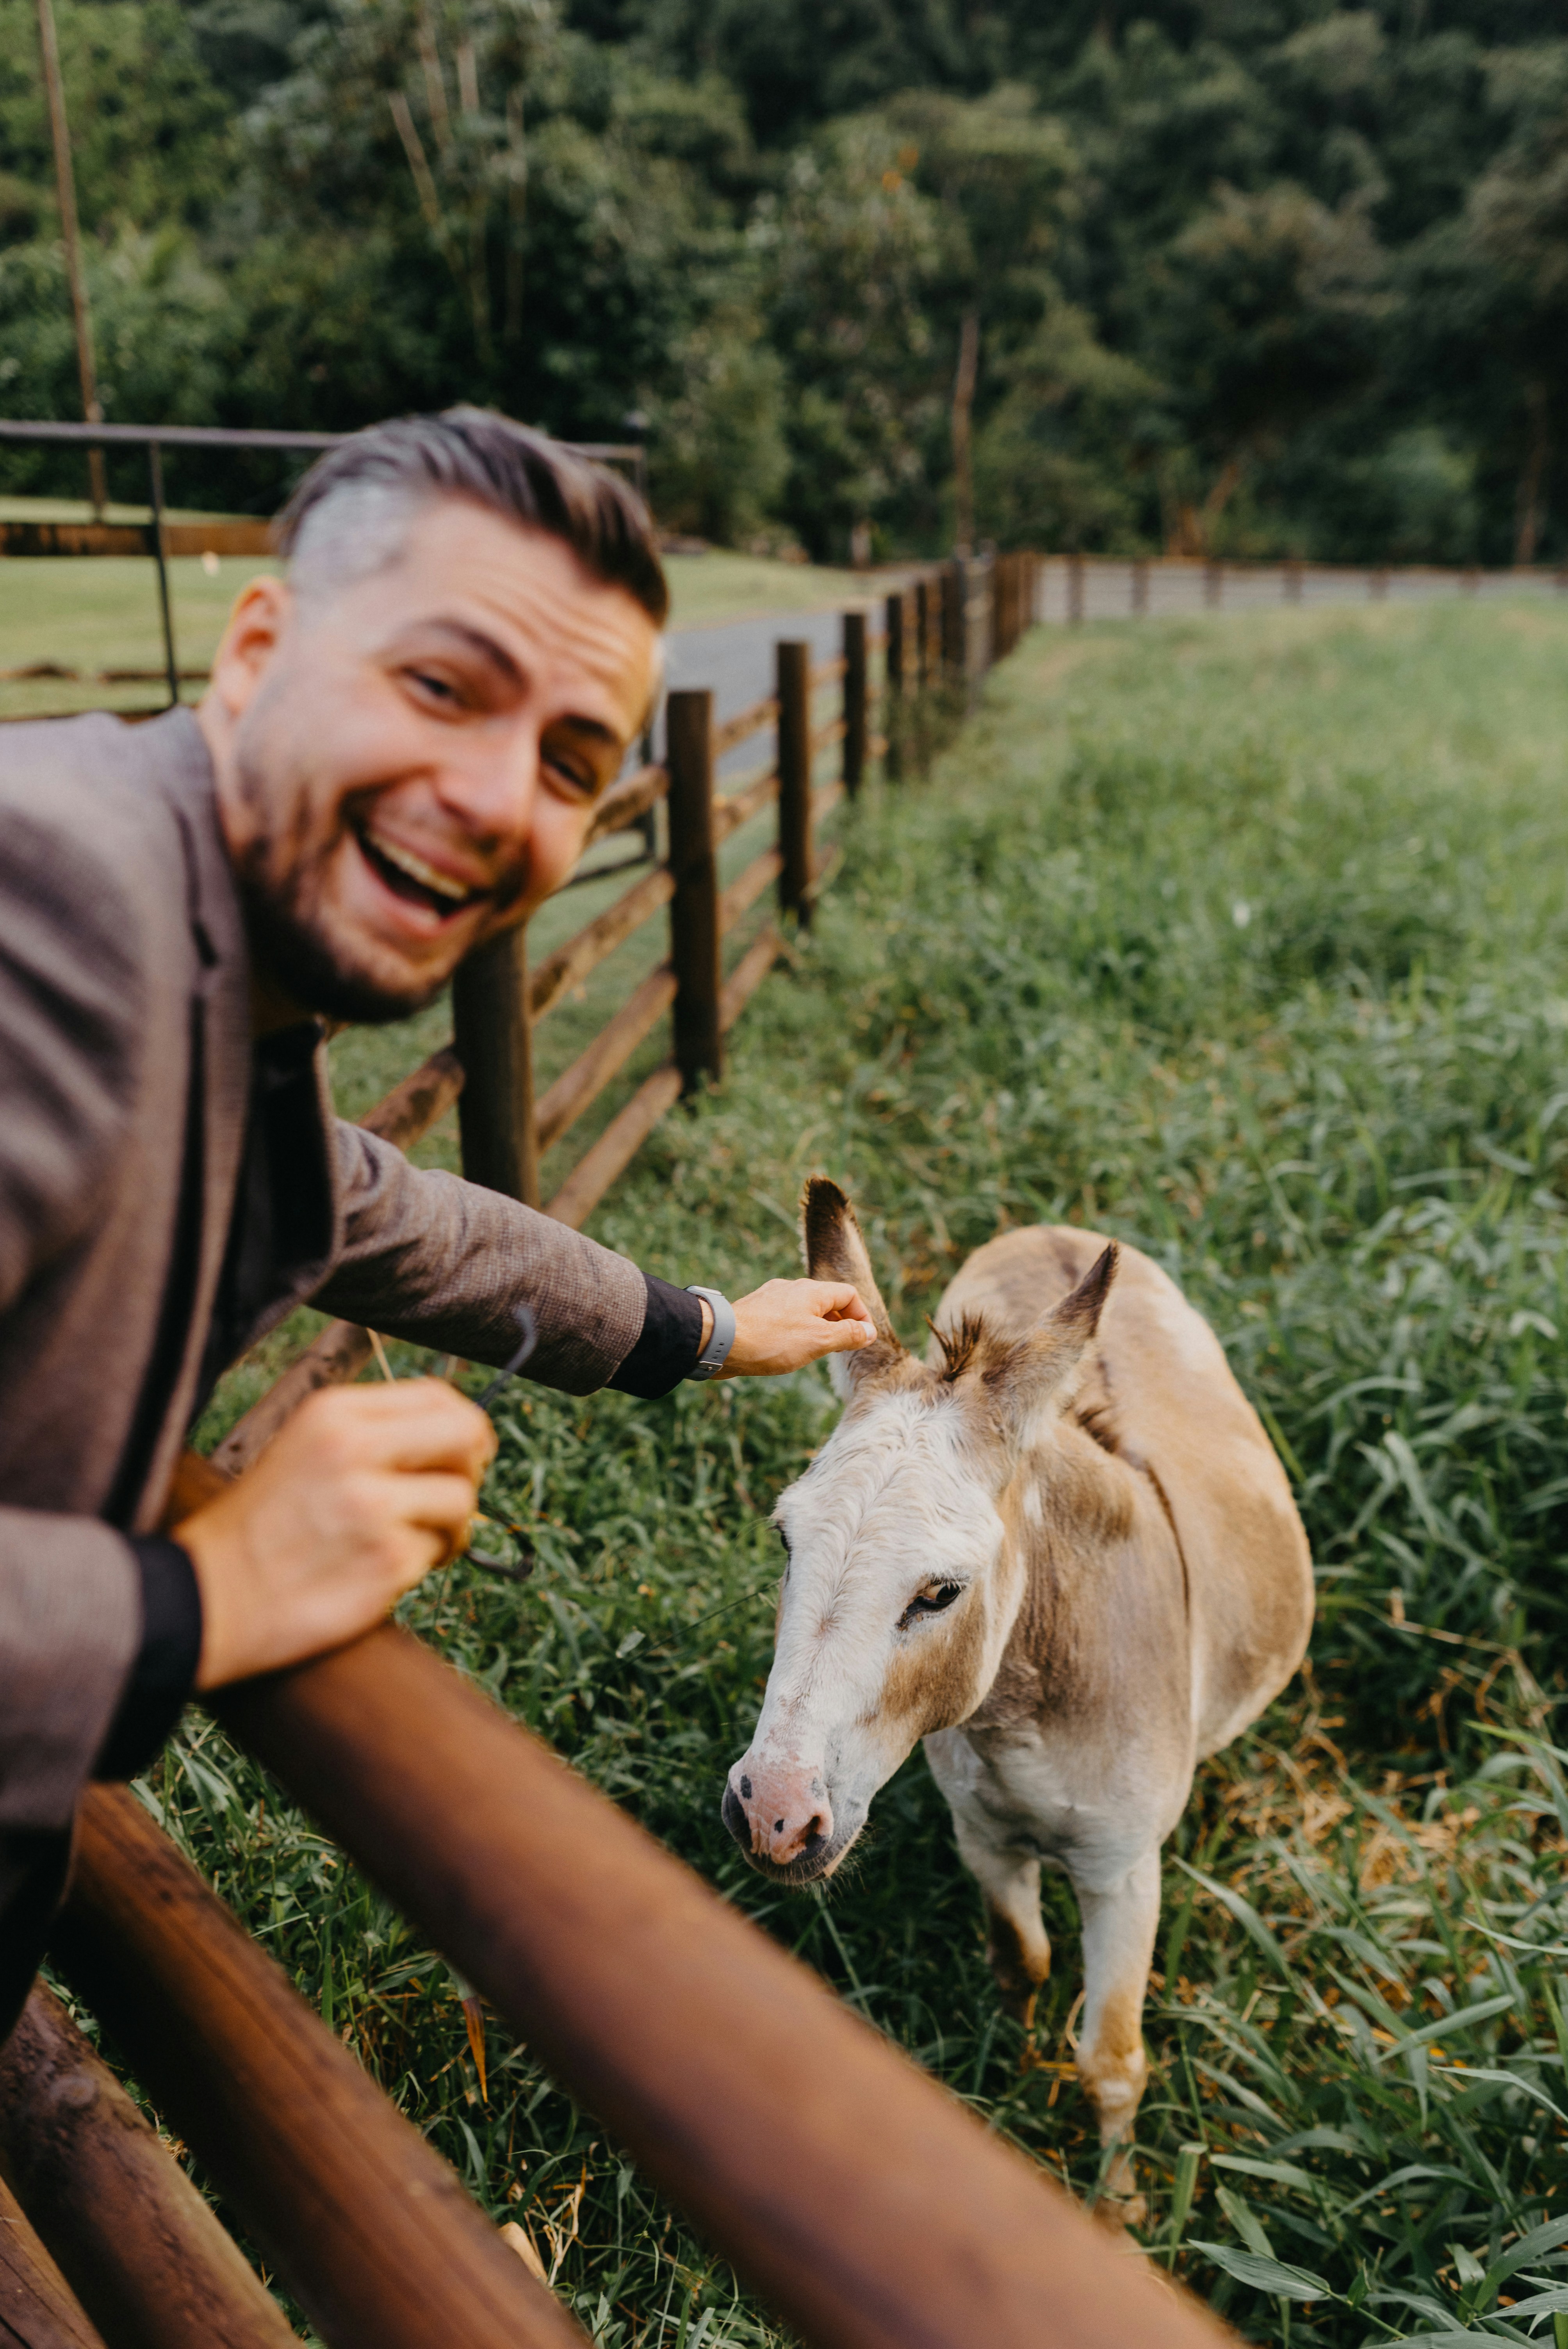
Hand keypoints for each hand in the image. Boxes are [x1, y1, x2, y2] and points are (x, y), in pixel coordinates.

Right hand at [176, 1380, 495, 1689]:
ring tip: (416, 1544)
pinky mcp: (387, 1560)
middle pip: (466, 1435)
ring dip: (451, 1527)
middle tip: (453, 1498)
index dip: (463, 1427)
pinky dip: (421, 1565)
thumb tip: (457, 1434)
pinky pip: (437, 1553)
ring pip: (461, 1500)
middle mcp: (355, 1448)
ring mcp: (373, 1505)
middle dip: (473, 1468)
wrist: (208, 1598)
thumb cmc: (260, 1528)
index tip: (463, 1454)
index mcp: (334, 1413)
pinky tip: (382, 1573)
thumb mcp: (303, 1449)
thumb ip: (371, 1433)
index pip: (437, 1396)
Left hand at [716, 1278, 875, 1378]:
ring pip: (804, 1311)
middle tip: (842, 1348)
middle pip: (826, 1301)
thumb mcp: (819, 1340)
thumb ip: (847, 1335)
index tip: (863, 1339)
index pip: (848, 1294)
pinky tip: (786, 1351)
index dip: (861, 1315)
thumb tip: (869, 1332)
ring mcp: (771, 1299)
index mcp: (811, 1291)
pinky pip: (784, 1319)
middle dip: (840, 1323)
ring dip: (817, 1329)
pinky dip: (795, 1332)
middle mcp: (791, 1288)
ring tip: (816, 1352)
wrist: (721, 1341)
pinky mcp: (755, 1312)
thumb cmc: (772, 1341)